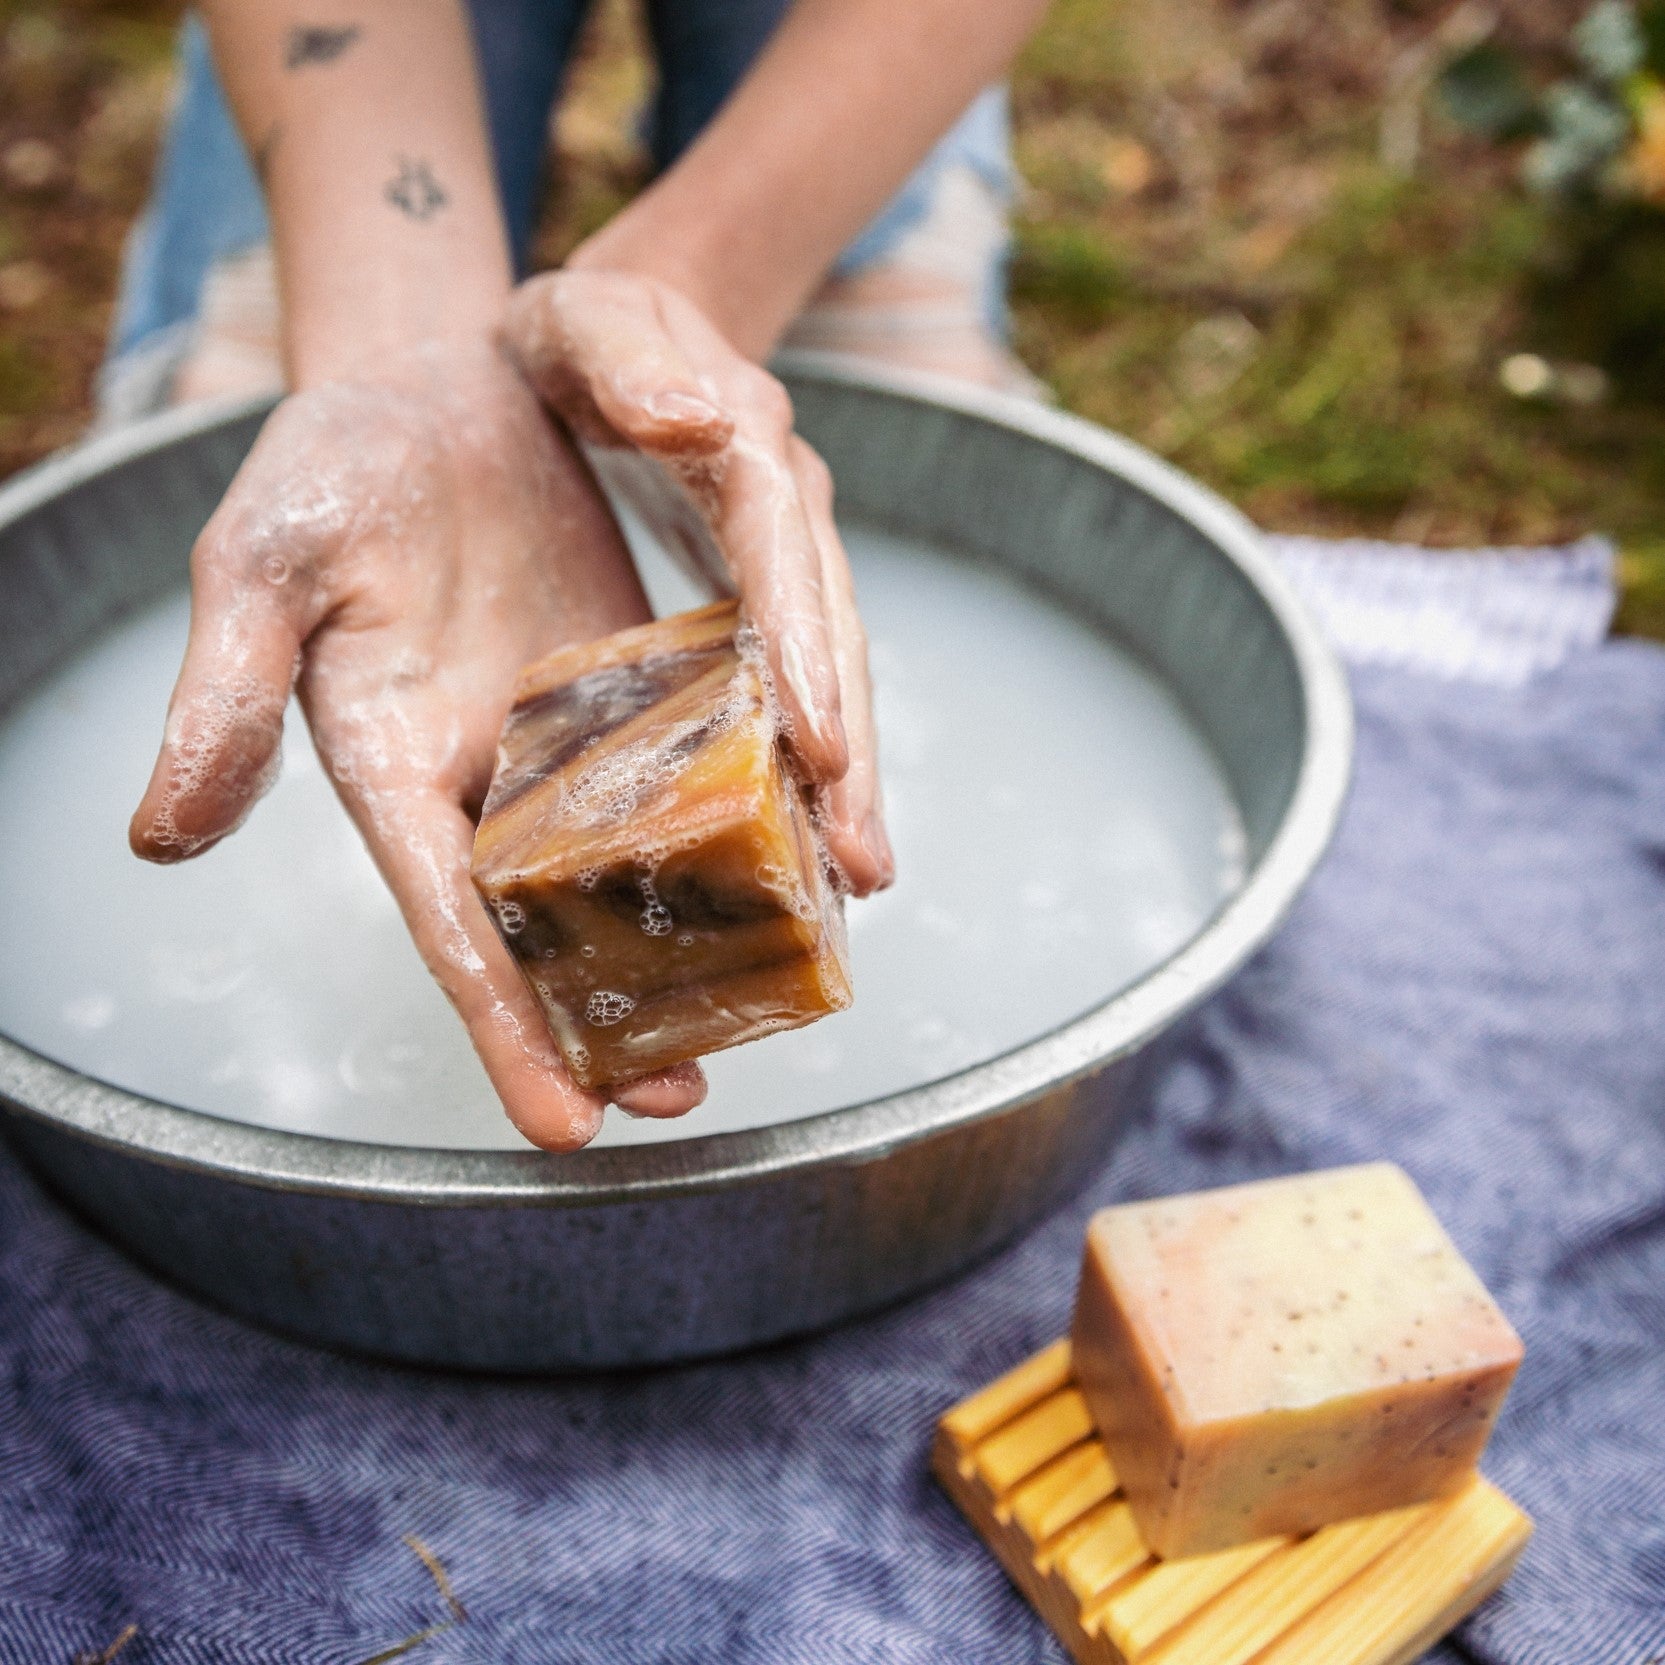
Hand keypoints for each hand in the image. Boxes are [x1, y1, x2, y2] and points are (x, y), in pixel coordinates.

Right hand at [129, 337, 705, 1149]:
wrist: (437, 392)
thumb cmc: (336, 472)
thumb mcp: (266, 562)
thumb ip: (226, 695)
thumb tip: (158, 838)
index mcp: (389, 766)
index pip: (447, 918)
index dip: (501, 1021)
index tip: (562, 1126)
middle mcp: (482, 777)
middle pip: (548, 925)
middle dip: (607, 1019)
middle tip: (679, 1101)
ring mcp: (564, 741)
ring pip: (630, 863)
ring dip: (688, 939)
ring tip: (757, 1015)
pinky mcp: (634, 689)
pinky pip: (691, 772)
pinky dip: (738, 821)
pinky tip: (797, 866)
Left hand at [501, 266, 893, 896]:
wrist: (607, 338)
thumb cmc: (578, 330)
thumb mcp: (580, 316)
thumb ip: (626, 353)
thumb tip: (693, 415)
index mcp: (742, 444)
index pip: (782, 549)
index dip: (805, 647)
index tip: (820, 744)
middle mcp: (782, 515)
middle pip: (831, 638)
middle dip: (849, 750)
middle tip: (861, 862)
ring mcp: (780, 564)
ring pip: (824, 675)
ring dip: (840, 778)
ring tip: (854, 881)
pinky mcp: (757, 603)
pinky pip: (788, 686)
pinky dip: (800, 761)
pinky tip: (799, 838)